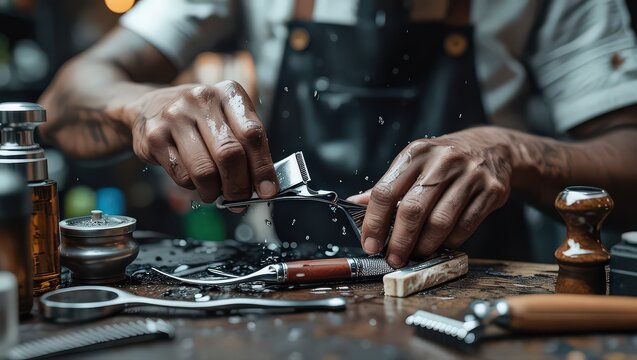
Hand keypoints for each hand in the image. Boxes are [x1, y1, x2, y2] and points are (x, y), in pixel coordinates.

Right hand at [125, 81, 277, 202]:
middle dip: (239, 186)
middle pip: (230, 154)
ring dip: (214, 191)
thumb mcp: (229, 119)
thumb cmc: (200, 118)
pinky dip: (193, 187)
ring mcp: (175, 116)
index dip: (262, 168)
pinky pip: (182, 176)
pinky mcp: (155, 137)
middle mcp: (201, 99)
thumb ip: (248, 147)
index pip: (252, 134)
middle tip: (240, 200)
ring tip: (216, 193)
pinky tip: (195, 181)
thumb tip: (264, 186)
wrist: (151, 107)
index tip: (268, 191)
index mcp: (228, 92)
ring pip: (205, 170)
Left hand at [350, 127, 512, 267]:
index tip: (370, 243)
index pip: (385, 191)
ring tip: (416, 254)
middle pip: (412, 210)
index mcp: (416, 154)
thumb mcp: (414, 163)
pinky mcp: (491, 190)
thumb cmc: (444, 161)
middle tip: (393, 258)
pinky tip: (441, 245)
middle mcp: (442, 161)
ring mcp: (469, 175)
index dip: (374, 222)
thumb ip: (388, 186)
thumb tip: (356, 204)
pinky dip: (450, 242)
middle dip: (399, 241)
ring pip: (440, 222)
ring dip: (424, 246)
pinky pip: (465, 226)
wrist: (491, 147)